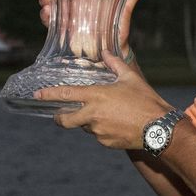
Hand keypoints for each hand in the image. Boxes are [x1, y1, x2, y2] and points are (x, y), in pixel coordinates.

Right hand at [34, 0, 150, 55]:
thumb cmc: (118, 28)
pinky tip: (46, 14)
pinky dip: (46, 18)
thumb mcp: (124, 8)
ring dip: (44, 1)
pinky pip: (50, 23)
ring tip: (46, 0)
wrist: (114, 53)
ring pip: (49, 6)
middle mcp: (73, 5)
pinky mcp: (64, 32)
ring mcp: (67, 18)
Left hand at [34, 52, 172, 148]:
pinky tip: (116, 124)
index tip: (37, 95)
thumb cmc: (145, 101)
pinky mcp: (105, 142)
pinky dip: (101, 130)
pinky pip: (98, 135)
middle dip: (59, 117)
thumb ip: (115, 64)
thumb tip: (106, 52)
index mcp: (96, 96)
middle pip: (65, 120)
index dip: (48, 95)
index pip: (65, 94)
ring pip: (84, 126)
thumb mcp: (131, 78)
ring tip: (107, 114)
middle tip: (59, 114)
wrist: (159, 129)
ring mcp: (98, 131)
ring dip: (88, 121)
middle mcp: (92, 115)